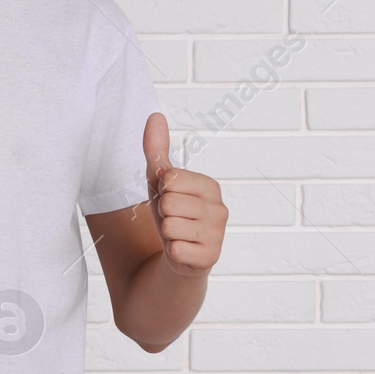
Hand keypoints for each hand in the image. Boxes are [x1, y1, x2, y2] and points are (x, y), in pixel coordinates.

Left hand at [142, 112, 225, 275]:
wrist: (180, 255)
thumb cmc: (171, 213)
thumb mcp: (159, 182)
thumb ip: (156, 149)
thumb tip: (155, 115)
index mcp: (210, 186)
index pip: (170, 179)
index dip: (162, 191)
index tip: (172, 199)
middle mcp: (220, 209)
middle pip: (169, 203)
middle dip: (163, 214)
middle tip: (174, 221)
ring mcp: (218, 235)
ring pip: (170, 227)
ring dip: (167, 234)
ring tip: (178, 235)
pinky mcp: (211, 258)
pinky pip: (175, 249)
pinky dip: (173, 252)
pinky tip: (183, 251)